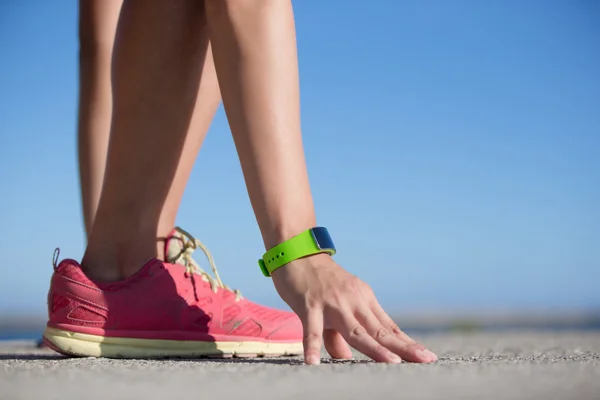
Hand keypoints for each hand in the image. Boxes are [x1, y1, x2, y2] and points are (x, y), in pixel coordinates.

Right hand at [271, 253, 437, 364]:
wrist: (296, 251)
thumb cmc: (316, 282)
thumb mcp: (334, 307)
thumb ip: (338, 334)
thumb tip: (343, 357)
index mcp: (363, 300)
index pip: (388, 327)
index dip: (406, 343)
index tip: (426, 356)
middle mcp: (353, 301)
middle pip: (380, 330)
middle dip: (403, 347)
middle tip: (425, 360)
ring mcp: (332, 303)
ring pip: (355, 330)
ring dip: (374, 348)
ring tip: (391, 363)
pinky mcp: (309, 304)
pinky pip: (311, 328)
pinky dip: (313, 345)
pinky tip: (313, 361)